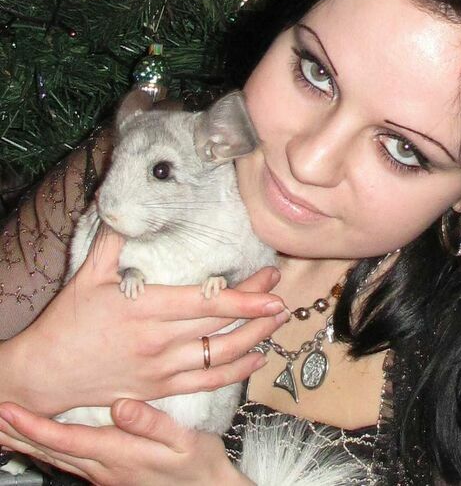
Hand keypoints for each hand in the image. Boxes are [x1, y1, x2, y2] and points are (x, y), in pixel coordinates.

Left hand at [0, 399, 251, 484]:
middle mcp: (105, 467)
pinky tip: (45, 441)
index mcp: (120, 454)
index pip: (67, 440)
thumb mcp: (184, 440)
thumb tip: (120, 405)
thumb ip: (152, 422)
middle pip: (53, 452)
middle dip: (21, 434)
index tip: (9, 411)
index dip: (35, 427)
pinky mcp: (111, 475)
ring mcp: (106, 475)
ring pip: (58, 458)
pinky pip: (70, 461)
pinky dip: (49, 449)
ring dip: (30, 442)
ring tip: (8, 427)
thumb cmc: (199, 462)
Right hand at [1, 227, 286, 415]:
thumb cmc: (68, 321)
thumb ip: (113, 240)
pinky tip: (257, 360)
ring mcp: (163, 368)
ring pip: (221, 356)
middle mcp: (160, 340)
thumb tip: (125, 205)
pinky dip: (236, 373)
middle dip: (258, 310)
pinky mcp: (162, 388)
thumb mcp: (88, 275)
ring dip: (256, 339)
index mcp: (147, 309)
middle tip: (282, 296)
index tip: (272, 284)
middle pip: (221, 325)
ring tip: (279, 323)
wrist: (45, 374)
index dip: (245, 295)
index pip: (207, 302)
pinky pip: (207, 383)